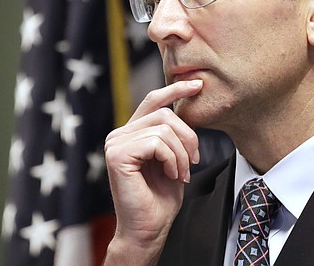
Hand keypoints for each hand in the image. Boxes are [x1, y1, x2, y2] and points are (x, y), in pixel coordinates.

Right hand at [103, 80, 201, 264]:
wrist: (149, 229)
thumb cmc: (161, 198)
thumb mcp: (173, 157)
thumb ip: (173, 133)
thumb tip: (186, 105)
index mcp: (131, 132)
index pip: (154, 100)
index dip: (176, 89)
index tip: (198, 85)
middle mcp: (119, 134)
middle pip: (165, 114)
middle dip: (188, 136)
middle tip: (192, 161)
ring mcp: (115, 143)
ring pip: (164, 128)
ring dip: (181, 153)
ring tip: (180, 173)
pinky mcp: (117, 155)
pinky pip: (156, 142)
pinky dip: (172, 159)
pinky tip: (171, 175)